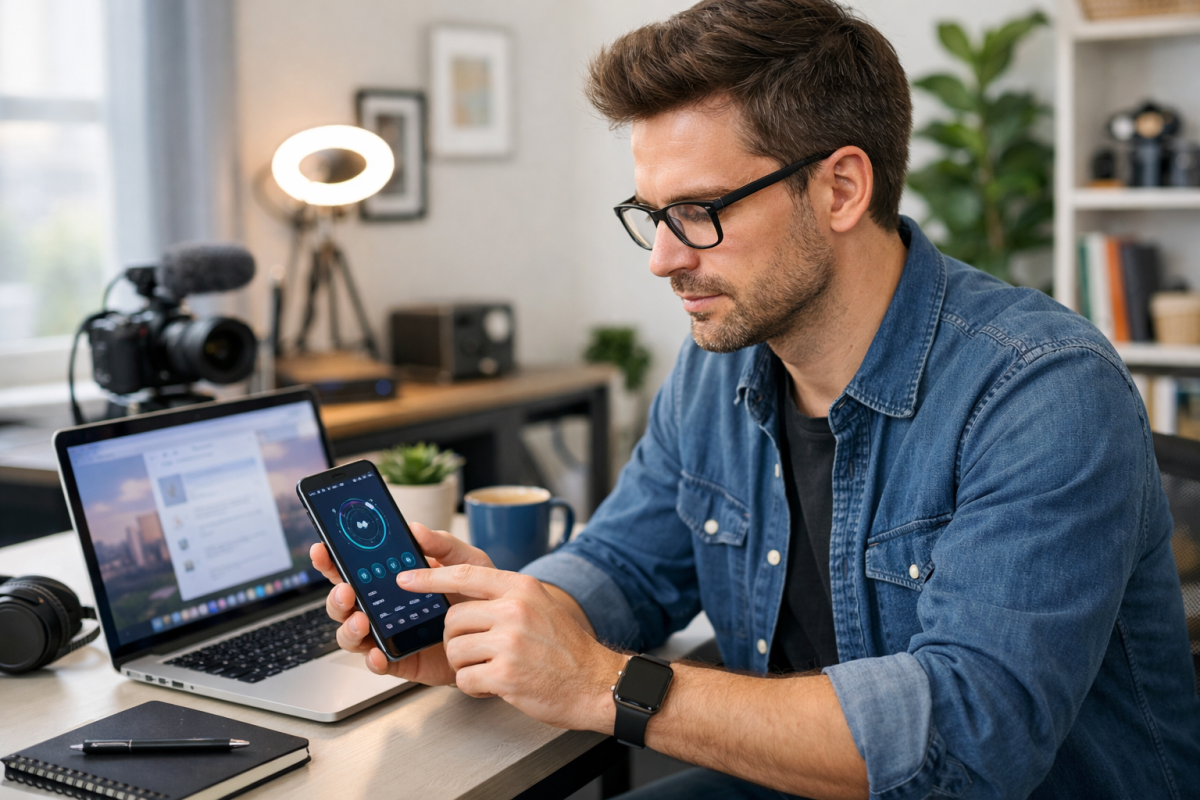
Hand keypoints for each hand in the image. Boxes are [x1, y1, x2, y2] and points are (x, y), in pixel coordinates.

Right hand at [309, 522, 495, 683]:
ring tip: (361, 620)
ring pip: (352, 634)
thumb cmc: (478, 597)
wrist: (498, 633)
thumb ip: (442, 545)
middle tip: (345, 591)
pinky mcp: (401, 661)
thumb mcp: (467, 563)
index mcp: (393, 579)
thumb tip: (415, 528)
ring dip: (349, 627)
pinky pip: (377, 663)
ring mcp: (389, 635)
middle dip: (336, 595)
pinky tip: (378, 653)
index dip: (332, 559)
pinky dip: (372, 659)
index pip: (354, 568)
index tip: (322, 549)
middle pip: (344, 602)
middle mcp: (384, 607)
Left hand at [399, 565, 625, 731]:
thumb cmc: (566, 648)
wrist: (597, 683)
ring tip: (492, 668)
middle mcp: (515, 609)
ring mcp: (510, 641)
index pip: (464, 574)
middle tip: (479, 652)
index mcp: (521, 588)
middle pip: (452, 619)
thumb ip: (504, 595)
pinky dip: (474, 686)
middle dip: (457, 640)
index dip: (430, 576)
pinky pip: (464, 678)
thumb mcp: (540, 605)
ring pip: (454, 649)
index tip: (405, 578)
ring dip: (465, 665)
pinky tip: (496, 684)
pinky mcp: (506, 674)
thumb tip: (461, 591)